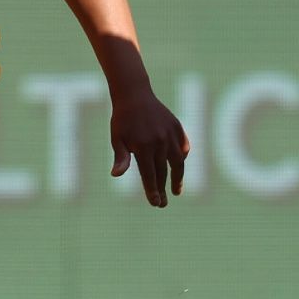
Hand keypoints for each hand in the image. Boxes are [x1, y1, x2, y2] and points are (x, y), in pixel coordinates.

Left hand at [109, 87, 188, 207]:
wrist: (134, 94)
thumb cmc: (122, 119)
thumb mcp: (117, 138)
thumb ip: (121, 157)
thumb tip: (115, 175)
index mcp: (143, 147)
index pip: (149, 175)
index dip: (152, 191)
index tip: (155, 203)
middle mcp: (159, 142)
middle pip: (163, 172)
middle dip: (163, 190)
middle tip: (162, 204)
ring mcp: (170, 134)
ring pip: (178, 162)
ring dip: (178, 178)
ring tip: (177, 190)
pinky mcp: (177, 127)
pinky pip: (183, 146)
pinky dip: (182, 157)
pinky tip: (179, 166)